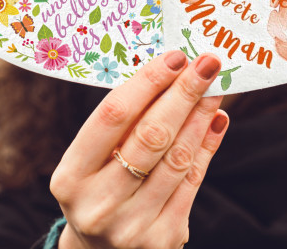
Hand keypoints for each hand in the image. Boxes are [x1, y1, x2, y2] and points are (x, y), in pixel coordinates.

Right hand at [50, 50, 228, 248]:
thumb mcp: (92, 163)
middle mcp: (97, 204)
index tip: (175, 56)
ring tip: (215, 89)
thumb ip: (124, 127)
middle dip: (182, 94)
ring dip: (201, 117)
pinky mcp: (163, 239)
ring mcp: (131, 226)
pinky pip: (193, 182)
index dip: (147, 83)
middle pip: (150, 136)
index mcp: (70, 178)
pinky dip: (207, 146)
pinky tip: (216, 122)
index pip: (112, 117)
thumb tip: (171, 74)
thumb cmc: (99, 192)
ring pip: (177, 158)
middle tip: (206, 64)